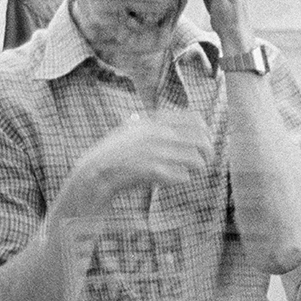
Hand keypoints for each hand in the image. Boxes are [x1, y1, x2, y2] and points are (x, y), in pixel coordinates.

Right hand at [66, 109, 213, 213]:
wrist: (93, 173)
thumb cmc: (118, 157)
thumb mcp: (136, 134)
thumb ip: (159, 129)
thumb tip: (193, 131)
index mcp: (152, 122)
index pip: (195, 120)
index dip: (206, 133)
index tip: (207, 142)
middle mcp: (154, 133)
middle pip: (200, 140)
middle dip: (207, 152)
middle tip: (206, 162)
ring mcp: (152, 151)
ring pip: (194, 159)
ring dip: (197, 167)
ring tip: (192, 173)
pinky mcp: (150, 170)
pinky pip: (181, 176)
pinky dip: (180, 179)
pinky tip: (174, 180)